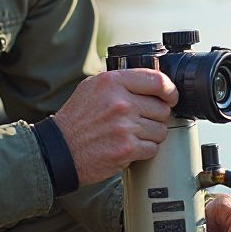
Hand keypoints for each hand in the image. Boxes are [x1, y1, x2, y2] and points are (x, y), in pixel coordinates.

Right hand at [52, 69, 177, 184]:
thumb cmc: (75, 120)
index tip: (170, 96)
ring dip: (150, 135)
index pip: (157, 81)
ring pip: (160, 130)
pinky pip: (152, 148)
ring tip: (131, 135)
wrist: (59, 150)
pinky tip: (127, 147)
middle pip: (162, 108)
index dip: (170, 90)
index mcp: (112, 82)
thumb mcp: (92, 88)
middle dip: (155, 117)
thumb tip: (149, 81)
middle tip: (140, 121)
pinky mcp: (126, 149)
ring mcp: (124, 126)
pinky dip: (144, 150)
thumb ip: (119, 81)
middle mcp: (120, 102)